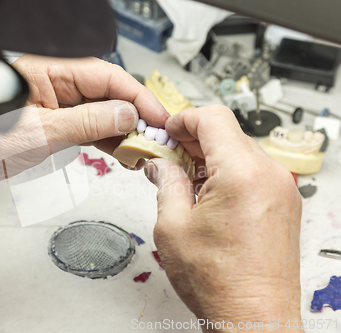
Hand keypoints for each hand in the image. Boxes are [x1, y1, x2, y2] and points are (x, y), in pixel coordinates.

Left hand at [12, 54, 167, 154]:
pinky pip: (87, 128)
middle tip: (155, 139)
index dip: (137, 97)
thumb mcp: (39, 132)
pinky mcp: (52, 126)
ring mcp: (55, 106)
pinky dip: (106, 141)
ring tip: (142, 150)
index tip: (158, 117)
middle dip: (134, 116)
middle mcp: (54, 84)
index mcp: (49, 71)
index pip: (106, 77)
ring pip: (101, 113)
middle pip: (108, 94)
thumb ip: (86, 123)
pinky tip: (122, 151)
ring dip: (123, 132)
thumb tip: (126, 116)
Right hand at [144, 105, 302, 331]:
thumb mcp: (173, 226)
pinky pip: (251, 171)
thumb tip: (160, 165)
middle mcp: (269, 175)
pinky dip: (226, 172)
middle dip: (192, 140)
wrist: (254, 318)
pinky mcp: (283, 202)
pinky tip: (206, 194)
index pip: (213, 118)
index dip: (183, 119)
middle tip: (167, 158)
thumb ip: (165, 183)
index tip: (167, 131)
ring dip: (209, 158)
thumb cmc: (221, 283)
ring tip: (184, 182)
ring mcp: (281, 189)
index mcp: (241, 174)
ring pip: (239, 151)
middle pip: (226, 132)